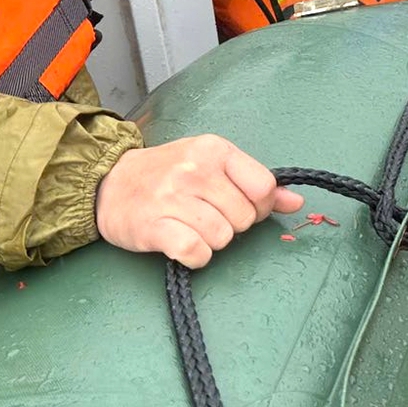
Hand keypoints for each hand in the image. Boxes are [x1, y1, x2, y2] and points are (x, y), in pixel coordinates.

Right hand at [95, 135, 303, 268]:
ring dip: (212, 242)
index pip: (263, 186)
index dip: (259, 206)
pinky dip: (195, 257)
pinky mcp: (153, 226)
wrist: (109, 183)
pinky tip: (183, 246)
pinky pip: (195, 252)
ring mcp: (172, 197)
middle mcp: (195, 169)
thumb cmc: (168, 174)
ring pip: (223, 237)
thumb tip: (297, 202)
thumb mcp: (213, 166)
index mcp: (215, 149)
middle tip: (207, 216)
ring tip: (191, 227)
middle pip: (244, 217)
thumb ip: (254, 183)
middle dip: (232, 224)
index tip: (242, 207)